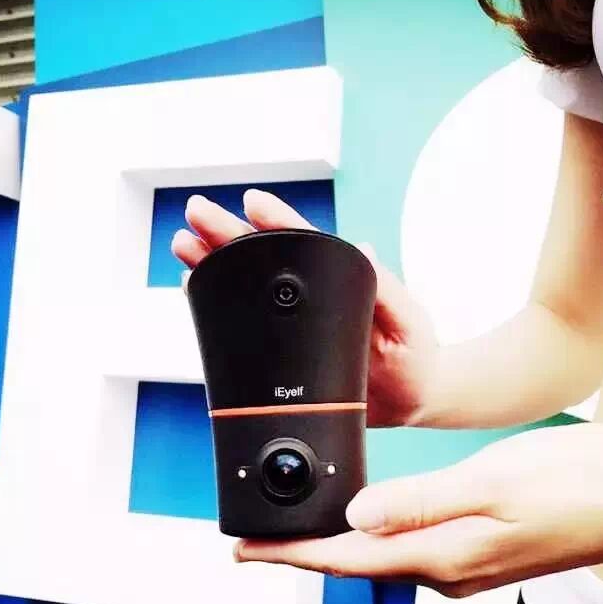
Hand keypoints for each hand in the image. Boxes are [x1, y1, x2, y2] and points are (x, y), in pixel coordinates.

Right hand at [171, 190, 441, 426]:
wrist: (413, 400)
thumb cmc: (418, 354)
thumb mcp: (409, 318)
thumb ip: (387, 287)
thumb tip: (365, 248)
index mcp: (340, 280)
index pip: (303, 243)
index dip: (277, 221)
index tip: (252, 203)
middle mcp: (311, 298)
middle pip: (261, 258)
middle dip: (227, 234)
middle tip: (195, 213)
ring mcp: (294, 325)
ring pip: (245, 287)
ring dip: (213, 264)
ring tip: (184, 246)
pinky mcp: (284, 354)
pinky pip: (244, 327)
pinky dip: (216, 307)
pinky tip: (194, 289)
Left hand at [236, 422, 602, 597]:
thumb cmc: (576, 486)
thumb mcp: (491, 483)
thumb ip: (418, 504)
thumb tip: (355, 520)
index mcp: (444, 556)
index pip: (347, 561)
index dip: (291, 556)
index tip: (244, 550)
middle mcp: (449, 569)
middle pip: (357, 565)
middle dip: (305, 553)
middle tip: (257, 538)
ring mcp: (467, 562)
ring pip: (384, 557)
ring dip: (339, 544)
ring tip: (299, 526)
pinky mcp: (482, 548)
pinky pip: (412, 548)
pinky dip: (379, 535)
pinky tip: (370, 518)